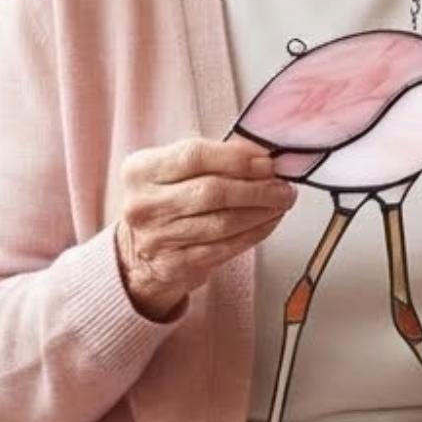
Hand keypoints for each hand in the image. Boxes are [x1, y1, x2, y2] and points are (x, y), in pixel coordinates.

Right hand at [114, 137, 296, 322]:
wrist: (139, 254)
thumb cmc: (167, 201)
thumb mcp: (174, 171)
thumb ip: (213, 158)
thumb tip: (262, 156)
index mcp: (140, 170)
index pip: (195, 156)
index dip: (237, 158)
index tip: (266, 162)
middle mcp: (144, 204)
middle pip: (212, 191)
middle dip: (257, 188)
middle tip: (283, 186)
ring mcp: (158, 238)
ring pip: (223, 222)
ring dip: (262, 211)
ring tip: (281, 202)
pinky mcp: (176, 265)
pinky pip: (226, 247)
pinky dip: (255, 233)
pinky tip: (269, 221)